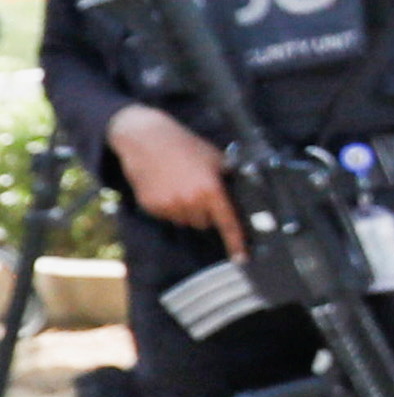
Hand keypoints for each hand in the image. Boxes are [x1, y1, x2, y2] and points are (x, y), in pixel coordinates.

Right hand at [105, 106, 238, 247]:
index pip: (228, 223)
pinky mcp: (151, 206)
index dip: (237, 242)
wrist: (146, 139)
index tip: (242, 258)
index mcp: (211, 190)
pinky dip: (171, 207)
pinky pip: (168, 216)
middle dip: (207, 212)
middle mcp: (190, 202)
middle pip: (206, 223)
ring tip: (182, 185)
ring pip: (187, 221)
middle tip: (200, 190)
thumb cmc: (185, 146)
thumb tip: (244, 196)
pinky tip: (167, 187)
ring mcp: (169, 205)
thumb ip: (230, 179)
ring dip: (189, 210)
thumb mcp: (215, 158)